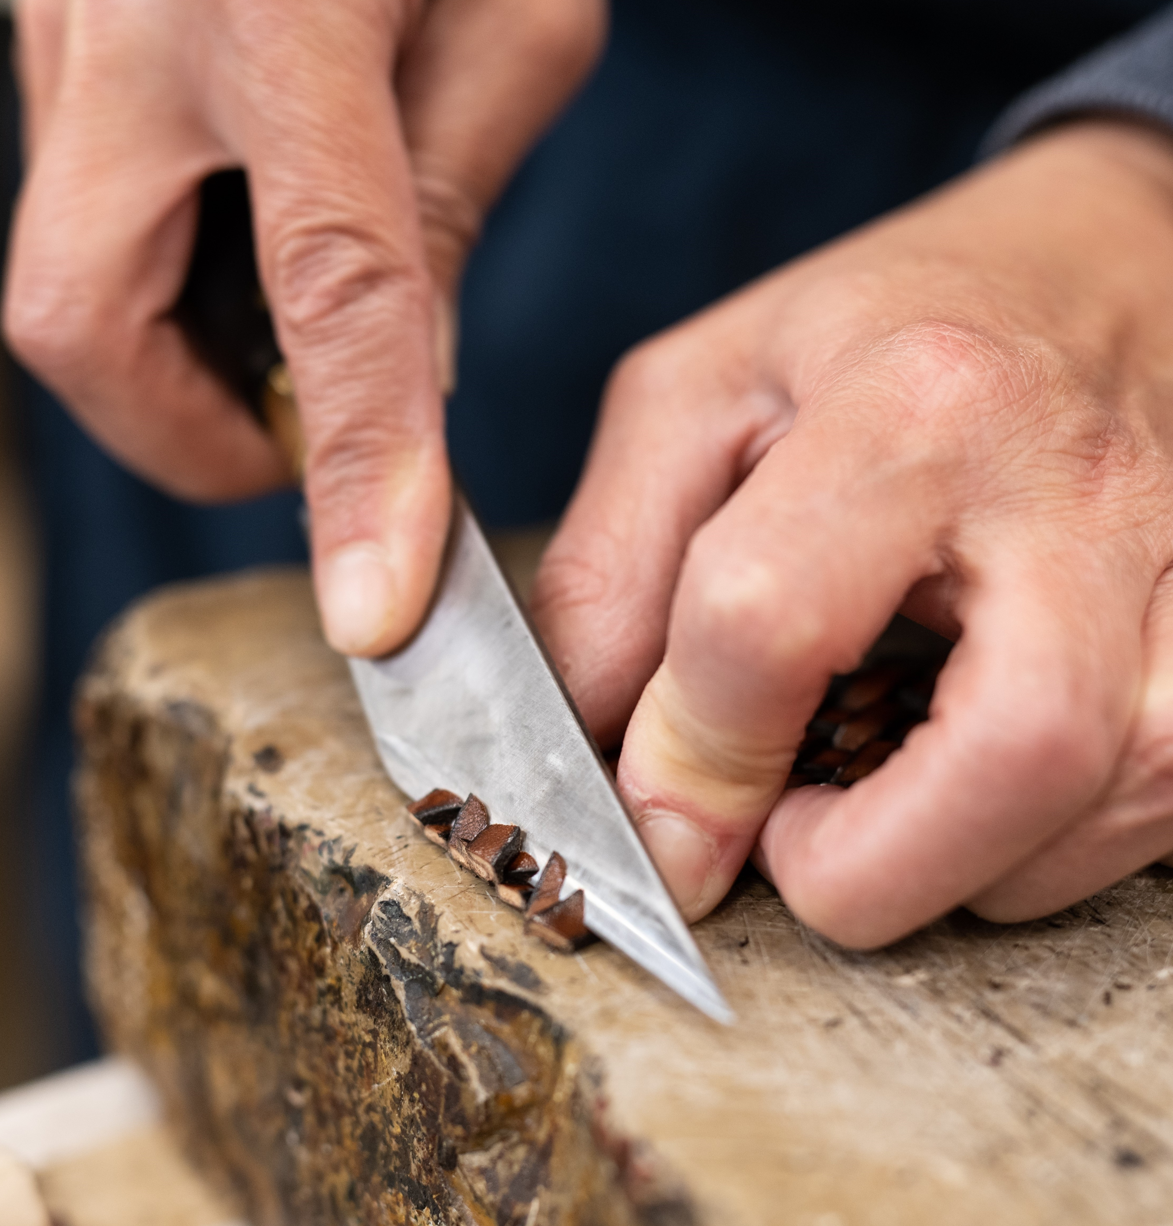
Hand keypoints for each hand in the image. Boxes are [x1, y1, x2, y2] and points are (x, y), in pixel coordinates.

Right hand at [4, 0, 603, 655]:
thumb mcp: (515, 16)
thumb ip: (447, 199)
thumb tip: (400, 375)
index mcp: (282, 17)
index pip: (329, 300)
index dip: (353, 472)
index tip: (374, 609)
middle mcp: (124, 26)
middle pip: (78, 326)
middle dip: (185, 434)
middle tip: (299, 440)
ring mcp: (52, 20)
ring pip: (63, 275)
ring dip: (174, 352)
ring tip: (286, 326)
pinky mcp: (42, 29)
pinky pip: (77, 202)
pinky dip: (161, 270)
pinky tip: (242, 235)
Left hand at [533, 121, 1172, 940]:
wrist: (1126, 260)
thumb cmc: (890, 335)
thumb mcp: (699, 398)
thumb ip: (610, 573)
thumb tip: (594, 761)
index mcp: (909, 406)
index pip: (773, 620)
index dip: (697, 761)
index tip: (682, 818)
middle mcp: (1078, 485)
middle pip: (1029, 745)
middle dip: (887, 872)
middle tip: (814, 857)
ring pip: (1168, 784)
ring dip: (1015, 865)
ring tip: (929, 810)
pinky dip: (1171, 834)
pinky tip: (1076, 791)